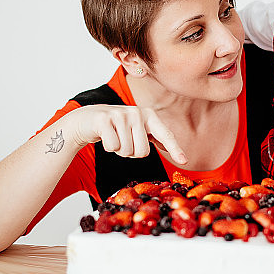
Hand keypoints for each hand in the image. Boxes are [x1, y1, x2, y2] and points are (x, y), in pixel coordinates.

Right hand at [71, 105, 186, 164]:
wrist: (88, 119)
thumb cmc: (116, 127)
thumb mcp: (137, 129)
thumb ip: (154, 136)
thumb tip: (172, 148)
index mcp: (149, 115)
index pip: (165, 135)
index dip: (175, 149)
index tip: (184, 161)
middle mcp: (137, 112)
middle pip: (143, 152)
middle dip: (132, 153)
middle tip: (124, 141)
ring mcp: (121, 114)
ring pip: (127, 151)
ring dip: (119, 150)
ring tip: (114, 137)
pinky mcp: (104, 119)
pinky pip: (113, 146)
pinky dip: (108, 147)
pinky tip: (105, 136)